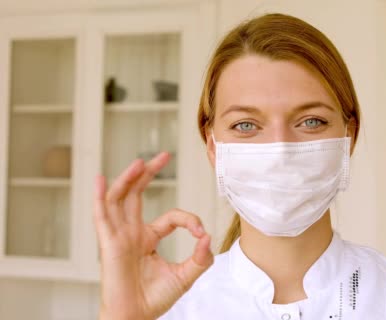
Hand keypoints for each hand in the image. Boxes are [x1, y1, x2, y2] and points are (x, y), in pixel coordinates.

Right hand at [93, 152, 213, 319]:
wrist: (137, 317)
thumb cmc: (155, 299)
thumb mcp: (186, 275)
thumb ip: (200, 257)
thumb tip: (208, 237)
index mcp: (148, 238)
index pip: (170, 217)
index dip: (188, 219)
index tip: (200, 232)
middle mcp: (131, 233)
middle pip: (136, 195)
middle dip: (148, 174)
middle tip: (162, 156)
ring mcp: (119, 236)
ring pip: (119, 199)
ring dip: (128, 179)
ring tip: (140, 162)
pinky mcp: (108, 244)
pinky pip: (101, 216)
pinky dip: (99, 197)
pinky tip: (100, 179)